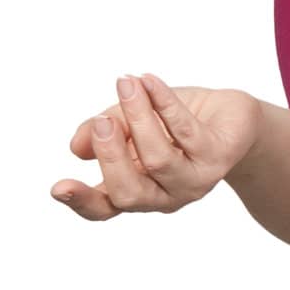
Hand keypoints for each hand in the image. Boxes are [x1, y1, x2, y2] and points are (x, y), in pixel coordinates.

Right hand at [51, 75, 260, 219]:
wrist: (232, 115)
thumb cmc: (175, 122)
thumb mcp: (131, 124)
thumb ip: (101, 134)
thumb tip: (77, 147)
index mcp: (139, 191)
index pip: (105, 208)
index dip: (80, 202)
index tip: (57, 187)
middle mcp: (166, 195)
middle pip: (129, 192)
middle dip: (111, 155)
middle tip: (101, 120)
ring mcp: (195, 180)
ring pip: (159, 160)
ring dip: (138, 119)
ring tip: (126, 86)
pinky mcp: (220, 156)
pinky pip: (187, 130)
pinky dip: (163, 103)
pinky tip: (149, 81)